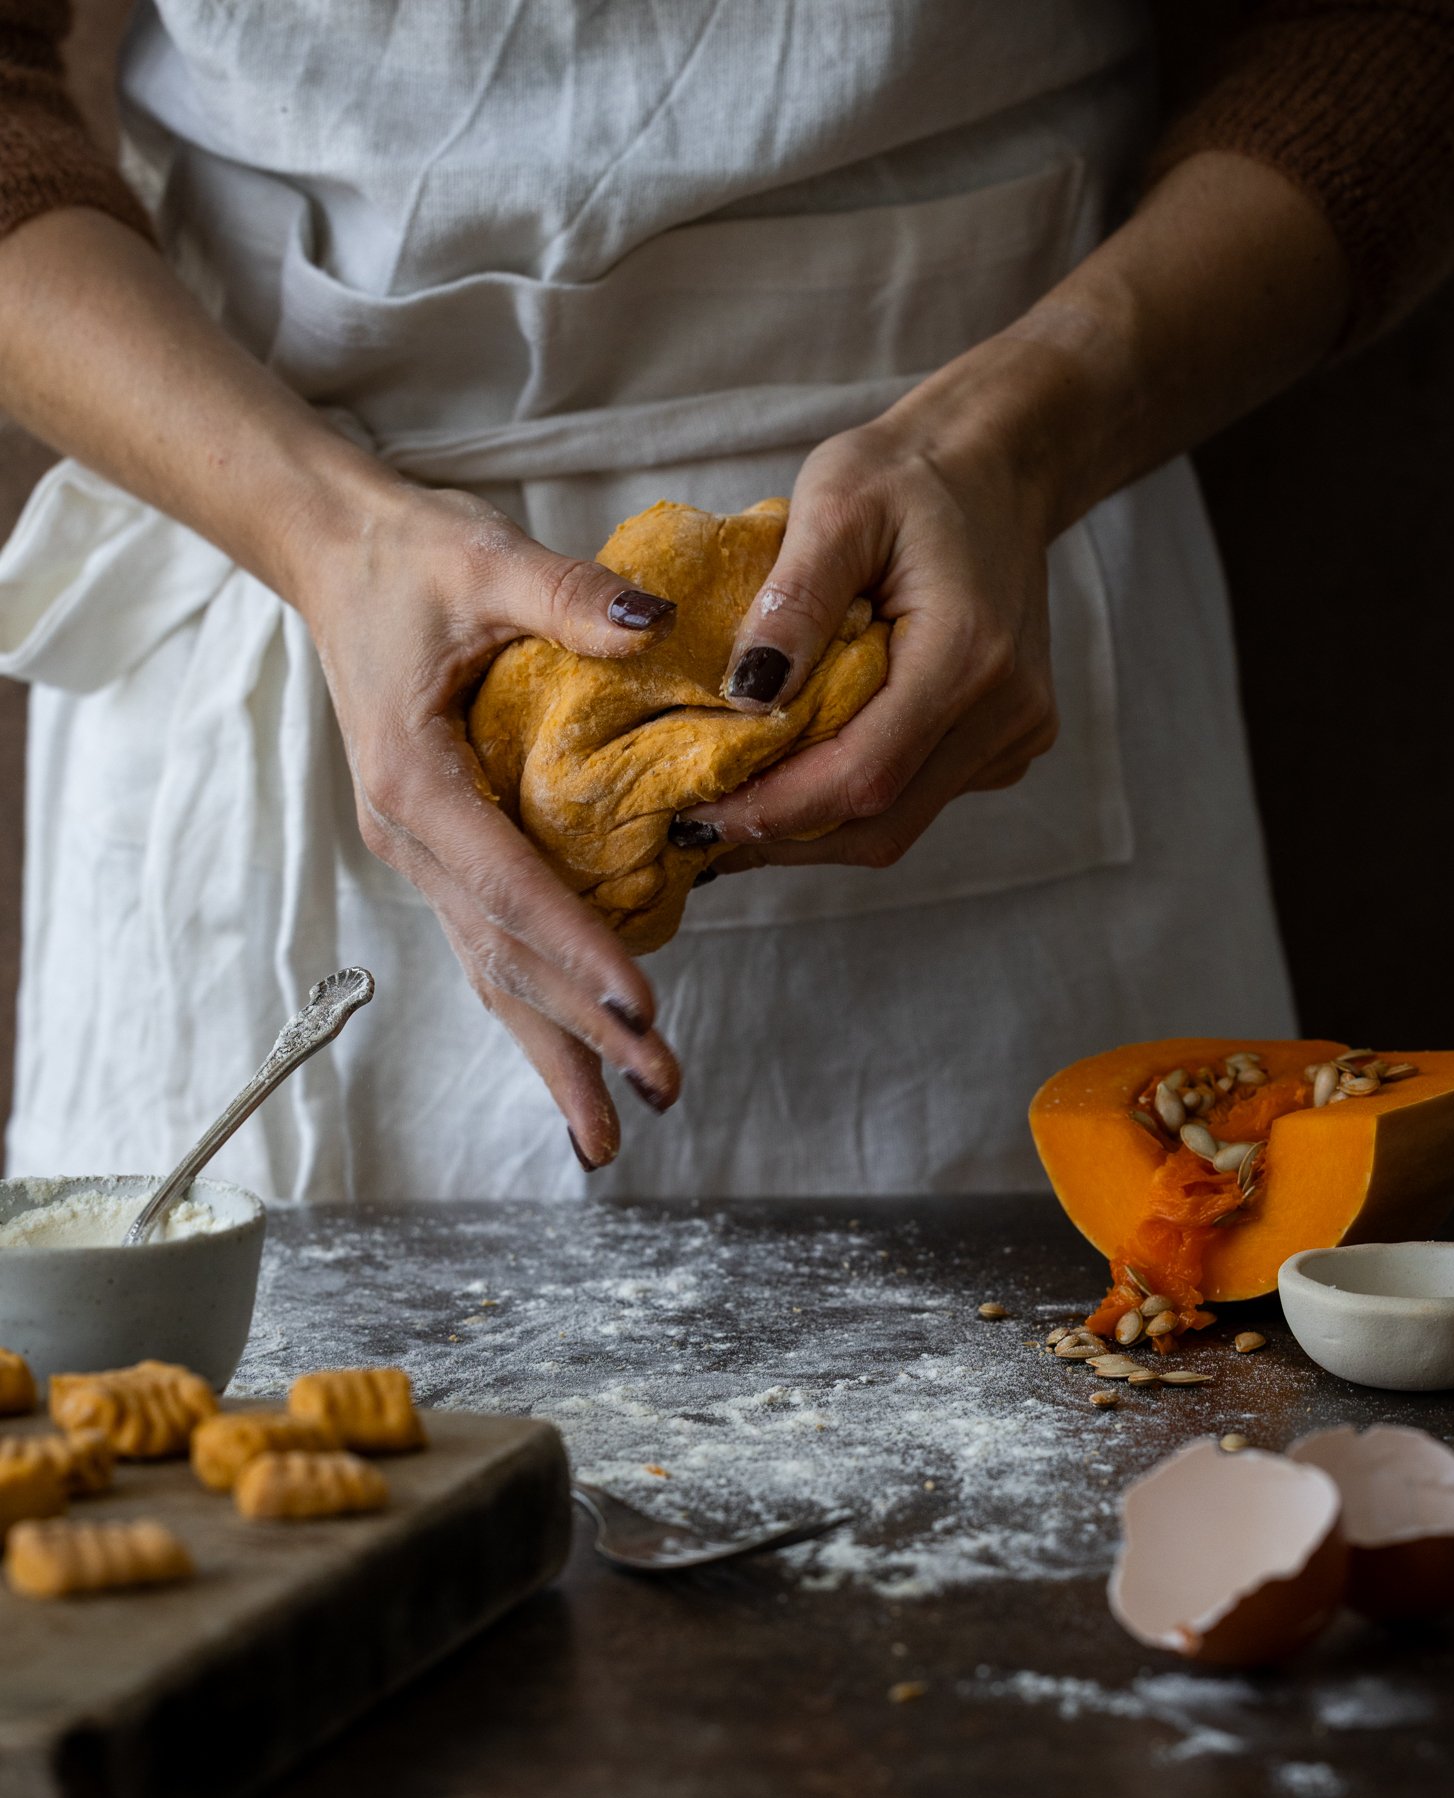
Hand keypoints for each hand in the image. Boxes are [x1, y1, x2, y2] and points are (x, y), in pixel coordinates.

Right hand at [295, 477, 683, 1167]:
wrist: (341, 557)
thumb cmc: (412, 556)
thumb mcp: (485, 556)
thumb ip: (565, 595)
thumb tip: (651, 625)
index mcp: (415, 780)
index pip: (508, 884)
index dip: (576, 948)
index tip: (639, 1010)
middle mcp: (411, 838)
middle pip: (503, 957)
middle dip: (580, 1032)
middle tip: (658, 1092)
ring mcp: (422, 856)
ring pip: (492, 972)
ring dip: (554, 1050)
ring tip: (610, 1131)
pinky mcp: (443, 852)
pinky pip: (490, 944)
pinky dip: (534, 1006)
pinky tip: (578, 1053)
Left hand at [678, 351, 1060, 870]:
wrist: (995, 466)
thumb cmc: (906, 476)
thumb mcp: (835, 504)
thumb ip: (794, 602)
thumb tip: (746, 696)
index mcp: (967, 655)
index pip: (863, 776)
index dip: (774, 811)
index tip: (694, 814)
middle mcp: (1006, 711)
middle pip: (881, 825)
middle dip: (783, 836)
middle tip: (698, 825)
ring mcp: (1016, 735)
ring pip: (897, 825)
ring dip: (810, 827)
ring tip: (732, 806)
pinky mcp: (1008, 744)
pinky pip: (918, 798)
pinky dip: (848, 801)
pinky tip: (795, 773)